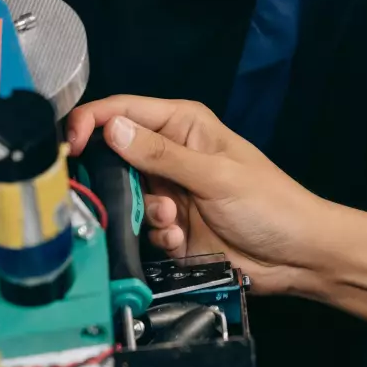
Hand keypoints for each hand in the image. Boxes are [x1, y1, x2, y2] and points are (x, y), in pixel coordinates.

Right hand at [67, 96, 332, 294]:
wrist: (296, 255)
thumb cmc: (269, 203)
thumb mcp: (215, 174)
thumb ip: (161, 154)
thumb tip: (112, 129)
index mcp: (182, 123)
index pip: (122, 111)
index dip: (90, 123)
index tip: (70, 146)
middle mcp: (170, 152)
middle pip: (114, 157)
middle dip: (116, 181)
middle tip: (128, 197)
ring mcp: (168, 190)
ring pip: (124, 197)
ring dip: (143, 213)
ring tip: (173, 221)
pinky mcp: (169, 225)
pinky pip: (140, 228)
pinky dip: (156, 236)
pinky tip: (182, 239)